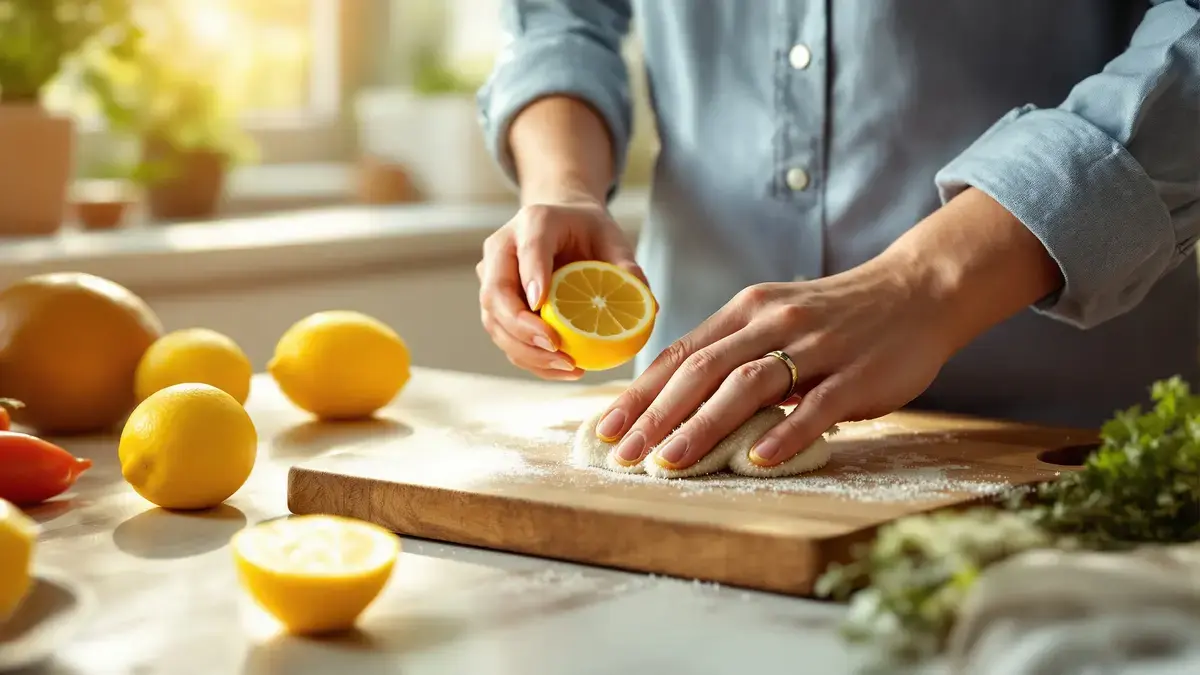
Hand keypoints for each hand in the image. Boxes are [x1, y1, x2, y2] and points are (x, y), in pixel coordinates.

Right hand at [477, 195, 646, 379]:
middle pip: (496, 293)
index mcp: (533, 221)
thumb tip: (649, 305)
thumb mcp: (612, 239)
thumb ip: (626, 265)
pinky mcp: (496, 305)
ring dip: (526, 352)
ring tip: (568, 366)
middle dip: (522, 328)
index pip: (529, 248)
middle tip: (556, 348)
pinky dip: (530, 359)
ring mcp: (493, 278)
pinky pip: (505, 337)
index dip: (532, 276)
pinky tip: (562, 368)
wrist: (563, 226)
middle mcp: (503, 249)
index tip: (542, 304)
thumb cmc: (588, 231)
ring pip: (494, 322)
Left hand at [593, 263, 954, 469]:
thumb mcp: (774, 317)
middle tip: (623, 455)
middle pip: (701, 370)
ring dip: (703, 427)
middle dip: (656, 415)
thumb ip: (732, 350)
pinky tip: (757, 461)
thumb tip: (676, 398)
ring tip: (670, 463)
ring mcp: (816, 347)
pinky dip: (785, 433)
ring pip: (747, 386)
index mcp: (746, 309)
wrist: (916, 291)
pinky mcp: (856, 374)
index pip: (679, 353)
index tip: (606, 428)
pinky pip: (815, 406)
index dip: (640, 394)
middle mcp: (772, 322)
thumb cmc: (835, 316)